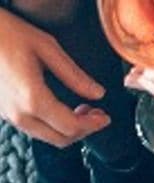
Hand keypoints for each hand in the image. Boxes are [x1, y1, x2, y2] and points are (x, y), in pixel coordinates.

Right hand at [0, 9, 109, 146]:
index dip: (93, 125)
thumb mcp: (45, 46)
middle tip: (96, 114)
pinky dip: (53, 125)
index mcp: (33, 99)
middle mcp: (20, 114)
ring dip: (69, 129)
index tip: (105, 117)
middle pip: (62, 139)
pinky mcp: (4, 112)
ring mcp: (9, 115)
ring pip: (48, 137)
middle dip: (84, 130)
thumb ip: (74, 75)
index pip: (72, 127)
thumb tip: (97, 93)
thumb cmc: (4, 33)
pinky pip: (35, 128)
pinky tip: (60, 109)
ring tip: (81, 111)